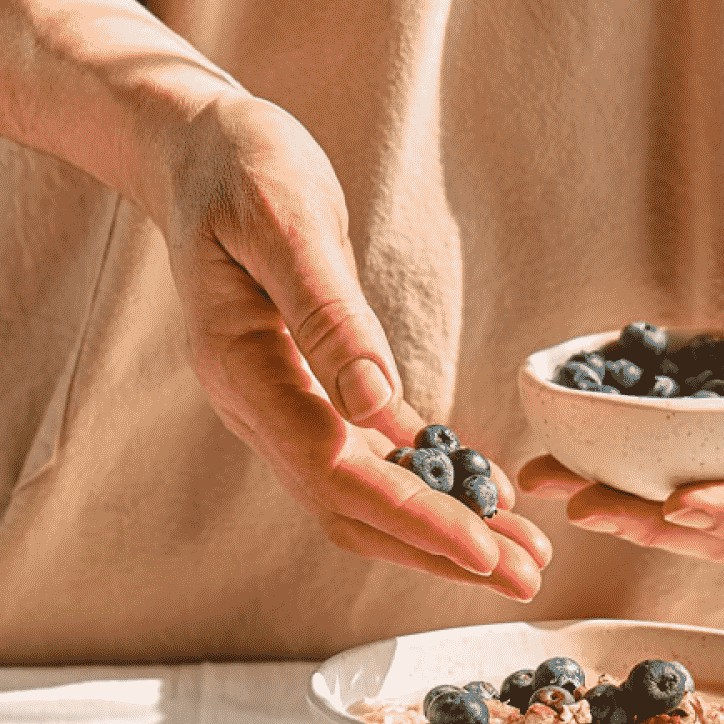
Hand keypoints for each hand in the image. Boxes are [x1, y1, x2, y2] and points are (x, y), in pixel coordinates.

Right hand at [158, 92, 551, 596]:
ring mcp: (279, 403)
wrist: (196, 146)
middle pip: (350, 508)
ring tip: (521, 554)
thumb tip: (374, 406)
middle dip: (439, 549)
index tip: (484, 549)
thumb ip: (326, 316)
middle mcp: (255, 405)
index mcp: (242, 369)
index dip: (412, 518)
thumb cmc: (240, 165)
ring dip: (438, 531)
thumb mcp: (285, 219)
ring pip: (360, 497)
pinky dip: (426, 481)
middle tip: (528, 577)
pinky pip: (368, 456)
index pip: (333, 472)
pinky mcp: (307, 389)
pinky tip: (485, 494)